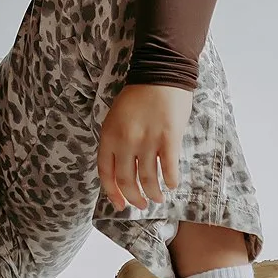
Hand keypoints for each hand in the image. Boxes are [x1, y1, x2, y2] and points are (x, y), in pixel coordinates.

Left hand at [97, 83, 193, 211]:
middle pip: (126, 180)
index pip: (106, 173)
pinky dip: (171, 181)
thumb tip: (121, 169)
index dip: (112, 193)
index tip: (120, 204)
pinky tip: (172, 184)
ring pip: (148, 179)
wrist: (161, 73)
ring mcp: (147, 141)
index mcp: (109, 135)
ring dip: (153, 193)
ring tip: (158, 197)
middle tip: (142, 204)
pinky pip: (169, 169)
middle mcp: (125, 141)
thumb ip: (116, 142)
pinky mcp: (168, 138)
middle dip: (134, 197)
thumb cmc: (138, 95)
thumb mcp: (116, 118)